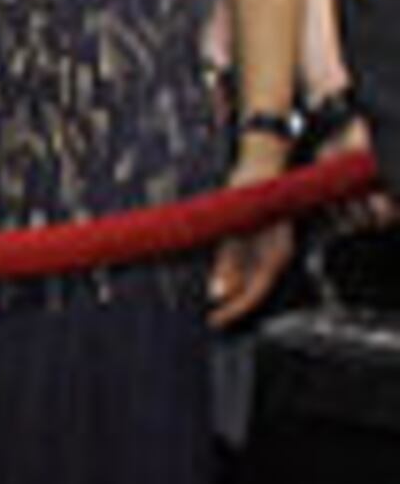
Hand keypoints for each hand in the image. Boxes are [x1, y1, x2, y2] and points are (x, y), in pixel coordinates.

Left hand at [210, 149, 295, 325]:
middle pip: (254, 290)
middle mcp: (274, 254)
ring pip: (249, 280)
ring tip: (206, 307)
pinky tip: (215, 281)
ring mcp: (267, 248)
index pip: (256, 292)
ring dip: (230, 294)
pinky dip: (230, 276)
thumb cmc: (251, 187)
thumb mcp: (235, 223)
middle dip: (232, 308)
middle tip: (209, 320)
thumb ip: (229, 259)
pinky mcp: (258, 242)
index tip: (215, 321)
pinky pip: (245, 266)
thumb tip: (220, 294)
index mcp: (276, 252)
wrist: (261, 163)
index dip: (236, 310)